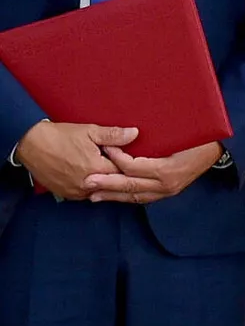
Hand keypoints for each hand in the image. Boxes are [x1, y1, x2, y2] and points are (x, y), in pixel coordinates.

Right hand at [16, 120, 137, 199]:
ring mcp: (74, 192)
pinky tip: (93, 177)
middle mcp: (87, 185)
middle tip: (117, 163)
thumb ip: (114, 135)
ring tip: (104, 169)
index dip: (128, 164)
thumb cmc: (60, 136)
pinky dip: (92, 187)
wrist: (30, 143)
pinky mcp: (65, 194)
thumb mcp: (89, 131)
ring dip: (105, 182)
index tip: (129, 156)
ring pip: (99, 191)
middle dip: (118, 175)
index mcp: (96, 169)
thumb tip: (134, 134)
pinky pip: (85, 194)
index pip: (124, 172)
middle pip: (113, 184)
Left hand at [83, 140, 223, 204]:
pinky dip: (127, 197)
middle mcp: (166, 184)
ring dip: (113, 196)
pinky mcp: (168, 192)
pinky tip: (116, 196)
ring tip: (93, 195)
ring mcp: (168, 190)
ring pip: (134, 196)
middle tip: (86, 182)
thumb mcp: (180, 133)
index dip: (116, 158)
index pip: (134, 167)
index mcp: (167, 169)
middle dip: (106, 184)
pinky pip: (143, 198)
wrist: (221, 148)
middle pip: (130, 185)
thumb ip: (156, 136)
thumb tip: (130, 132)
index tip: (103, 148)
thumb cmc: (201, 137)